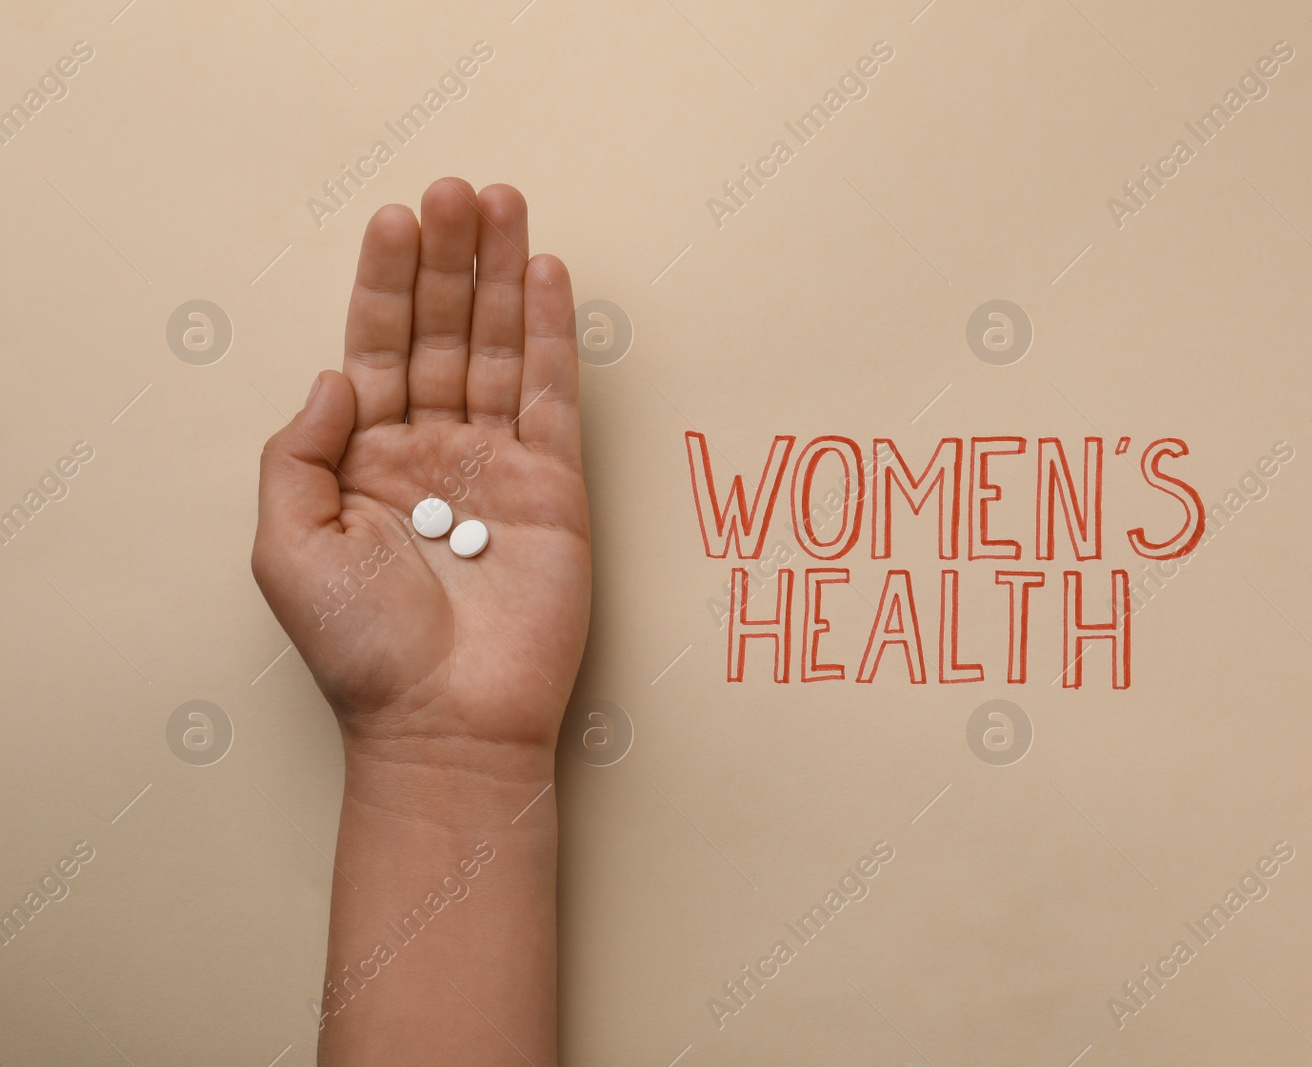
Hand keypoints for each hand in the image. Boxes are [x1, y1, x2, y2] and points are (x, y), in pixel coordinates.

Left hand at [251, 178, 589, 755]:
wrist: (447, 721)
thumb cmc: (363, 651)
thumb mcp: (287, 546)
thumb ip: (299, 452)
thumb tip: (338, 373)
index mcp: (367, 462)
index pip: (380, 349)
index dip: (387, 284)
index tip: (397, 218)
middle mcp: (434, 452)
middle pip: (445, 333)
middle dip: (450, 260)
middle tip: (459, 188)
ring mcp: (498, 466)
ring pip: (500, 350)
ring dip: (500, 276)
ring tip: (503, 205)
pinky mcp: (556, 488)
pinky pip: (554, 396)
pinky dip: (552, 335)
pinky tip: (545, 277)